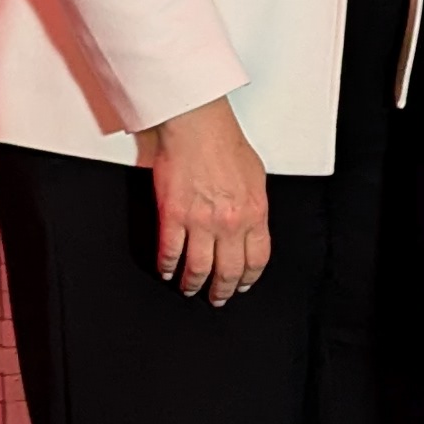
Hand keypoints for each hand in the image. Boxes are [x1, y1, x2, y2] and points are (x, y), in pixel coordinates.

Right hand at [141, 98, 272, 304]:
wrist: (198, 126)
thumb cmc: (225, 144)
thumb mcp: (256, 178)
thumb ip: (254, 206)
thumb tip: (252, 225)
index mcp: (254, 213)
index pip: (256, 259)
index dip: (249, 278)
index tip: (243, 285)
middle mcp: (230, 222)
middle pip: (228, 271)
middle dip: (223, 290)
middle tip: (217, 297)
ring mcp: (200, 222)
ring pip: (198, 268)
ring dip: (194, 284)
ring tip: (190, 289)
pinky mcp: (173, 216)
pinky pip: (170, 251)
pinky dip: (167, 266)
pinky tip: (167, 271)